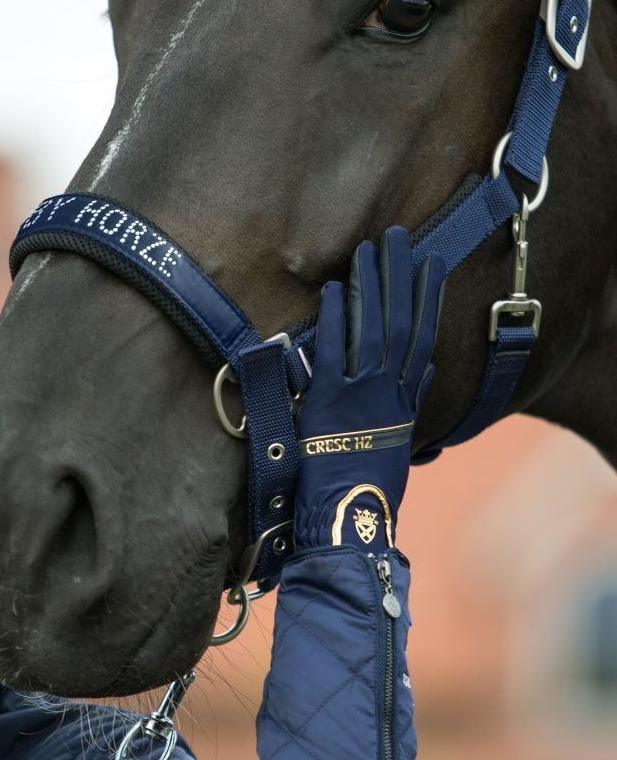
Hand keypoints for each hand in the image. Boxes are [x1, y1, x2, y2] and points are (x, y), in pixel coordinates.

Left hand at [294, 227, 445, 551]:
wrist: (348, 521)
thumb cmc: (368, 488)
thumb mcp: (399, 445)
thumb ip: (408, 405)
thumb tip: (419, 375)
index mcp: (406, 401)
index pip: (422, 338)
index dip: (427, 299)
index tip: (430, 265)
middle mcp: (390, 391)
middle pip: (401, 323)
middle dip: (400, 278)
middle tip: (398, 238)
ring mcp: (361, 394)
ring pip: (374, 329)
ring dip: (373, 287)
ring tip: (371, 248)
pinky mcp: (330, 402)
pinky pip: (334, 352)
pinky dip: (336, 319)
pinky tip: (337, 289)